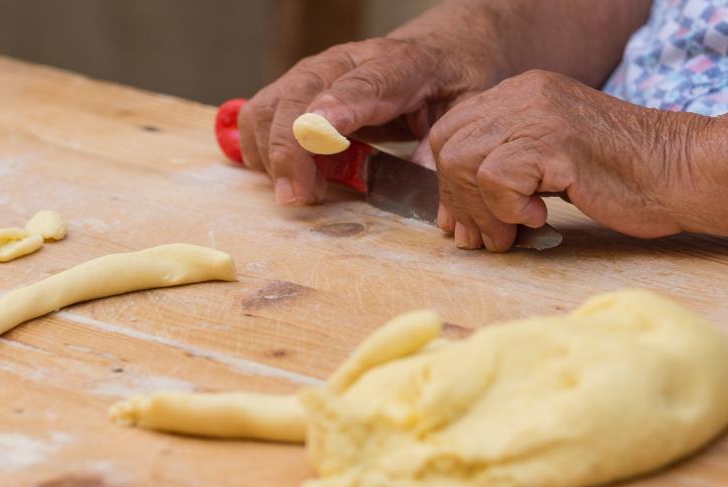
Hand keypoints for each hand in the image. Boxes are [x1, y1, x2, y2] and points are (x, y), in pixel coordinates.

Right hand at [238, 33, 500, 205]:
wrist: (441, 48)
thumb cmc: (452, 79)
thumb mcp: (466, 108)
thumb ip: (441, 143)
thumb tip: (423, 181)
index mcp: (397, 65)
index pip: (360, 85)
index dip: (335, 108)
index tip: (317, 132)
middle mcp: (346, 61)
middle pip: (299, 97)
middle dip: (289, 149)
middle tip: (298, 196)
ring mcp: (315, 72)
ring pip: (270, 106)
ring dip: (272, 155)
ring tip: (302, 192)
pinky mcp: (297, 87)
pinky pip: (261, 113)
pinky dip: (261, 148)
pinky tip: (287, 174)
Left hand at [429, 70, 710, 250]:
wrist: (682, 173)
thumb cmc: (624, 179)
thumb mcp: (551, 164)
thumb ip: (505, 173)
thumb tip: (453, 217)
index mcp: (521, 94)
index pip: (451, 131)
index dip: (447, 180)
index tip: (462, 220)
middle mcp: (524, 94)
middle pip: (450, 147)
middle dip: (457, 200)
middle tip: (483, 237)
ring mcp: (539, 113)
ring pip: (464, 162)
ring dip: (481, 211)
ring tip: (509, 235)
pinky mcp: (554, 141)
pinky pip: (495, 177)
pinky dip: (507, 208)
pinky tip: (540, 218)